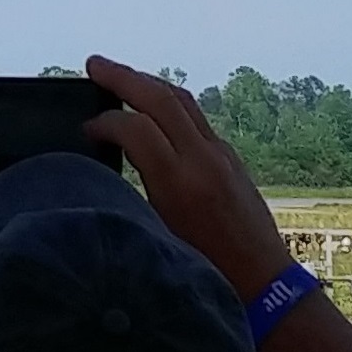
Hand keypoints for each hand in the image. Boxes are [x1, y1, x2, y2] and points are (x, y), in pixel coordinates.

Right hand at [84, 55, 290, 299]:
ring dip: (147, 82)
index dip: (103, 122)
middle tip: (92, 64)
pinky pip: (195, 117)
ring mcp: (223, 156)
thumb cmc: (205, 274)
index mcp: (182, 184)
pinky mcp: (232, 160)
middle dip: (123, 77)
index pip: (135, 127)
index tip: (84, 130)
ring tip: (117, 75)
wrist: (267, 287)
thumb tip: (103, 165)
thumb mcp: (158, 237)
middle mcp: (205, 161)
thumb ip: (132, 196)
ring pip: (183, 100)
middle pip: (162, 99)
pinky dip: (166, 102)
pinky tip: (151, 108)